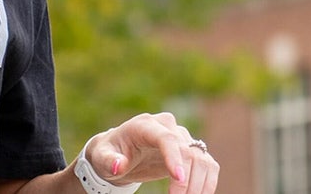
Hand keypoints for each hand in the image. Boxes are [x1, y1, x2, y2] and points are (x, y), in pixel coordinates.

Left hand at [85, 112, 218, 193]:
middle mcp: (168, 127)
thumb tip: (119, 165)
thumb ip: (109, 160)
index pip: (166, 138)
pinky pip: (208, 165)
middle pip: (188, 151)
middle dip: (187, 180)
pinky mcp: (190, 151)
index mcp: (145, 125)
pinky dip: (206, 184)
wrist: (119, 152)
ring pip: (202, 159)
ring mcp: (182, 138)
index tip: (177, 178)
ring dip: (200, 184)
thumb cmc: (109, 153)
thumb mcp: (101, 157)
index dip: (174, 157)